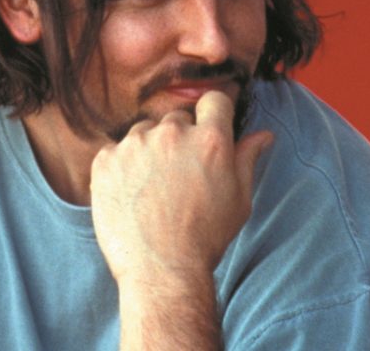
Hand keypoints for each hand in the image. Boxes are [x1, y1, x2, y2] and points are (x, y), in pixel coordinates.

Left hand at [89, 90, 272, 289]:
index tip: (207, 131)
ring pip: (144, 132)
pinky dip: (121, 167)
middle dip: (180, 139)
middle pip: (177, 118)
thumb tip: (263, 135)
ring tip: (153, 188)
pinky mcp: (106, 160)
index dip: (212, 115)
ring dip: (149, 150)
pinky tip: (131, 195)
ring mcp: (135, 145)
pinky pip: (115, 151)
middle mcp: (172, 134)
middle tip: (179, 175)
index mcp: (210, 139)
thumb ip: (247, 159)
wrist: (161, 269)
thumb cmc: (206, 237)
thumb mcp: (239, 199)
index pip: (214, 101)